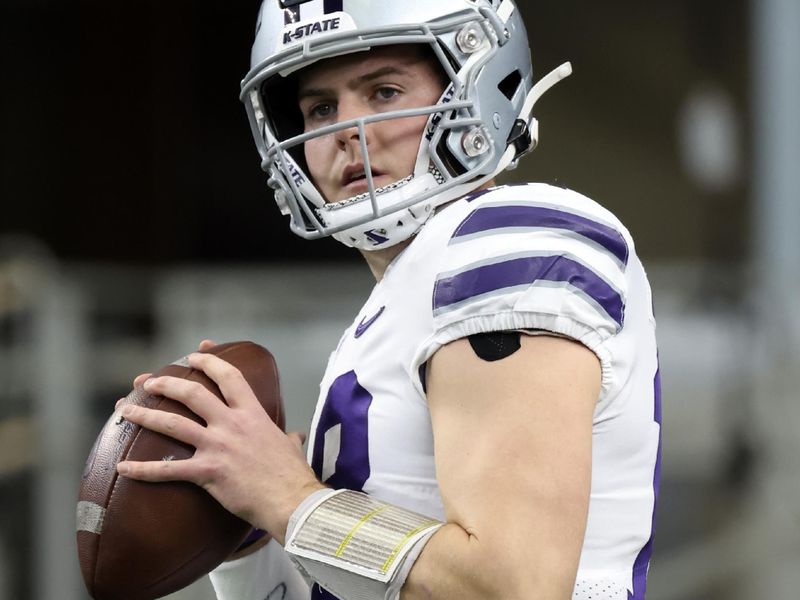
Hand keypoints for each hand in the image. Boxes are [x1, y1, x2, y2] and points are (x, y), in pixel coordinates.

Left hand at [115, 350, 323, 544]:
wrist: (291, 500)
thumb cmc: (292, 475)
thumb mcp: (291, 447)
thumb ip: (289, 437)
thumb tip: (295, 436)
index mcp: (253, 414)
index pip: (229, 377)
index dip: (210, 361)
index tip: (195, 353)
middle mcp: (232, 425)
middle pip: (193, 394)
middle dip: (166, 383)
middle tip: (148, 382)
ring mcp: (218, 447)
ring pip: (174, 424)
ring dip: (146, 415)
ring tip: (125, 410)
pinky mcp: (208, 472)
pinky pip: (168, 469)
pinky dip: (143, 469)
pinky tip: (123, 468)